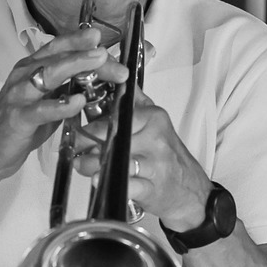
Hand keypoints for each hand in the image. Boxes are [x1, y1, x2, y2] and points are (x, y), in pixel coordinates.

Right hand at [0, 28, 127, 185]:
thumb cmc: (21, 125)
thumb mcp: (48, 101)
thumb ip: (68, 87)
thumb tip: (101, 77)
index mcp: (31, 67)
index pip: (59, 47)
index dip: (81, 41)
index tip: (104, 40)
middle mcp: (24, 75)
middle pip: (59, 56)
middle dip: (87, 53)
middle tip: (109, 53)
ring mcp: (19, 95)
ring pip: (49, 73)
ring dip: (76, 65)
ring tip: (99, 61)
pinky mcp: (17, 118)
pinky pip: (41, 109)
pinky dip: (61, 104)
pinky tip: (78, 101)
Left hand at [75, 87, 210, 229]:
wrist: (189, 189)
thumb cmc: (167, 154)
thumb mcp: (156, 122)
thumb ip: (135, 102)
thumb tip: (119, 78)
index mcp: (153, 118)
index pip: (117, 117)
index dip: (92, 126)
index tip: (79, 131)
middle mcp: (155, 139)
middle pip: (114, 138)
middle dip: (88, 144)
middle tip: (77, 149)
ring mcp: (155, 165)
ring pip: (118, 160)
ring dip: (92, 163)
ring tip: (81, 164)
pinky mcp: (152, 188)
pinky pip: (129, 185)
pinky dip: (111, 183)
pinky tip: (98, 179)